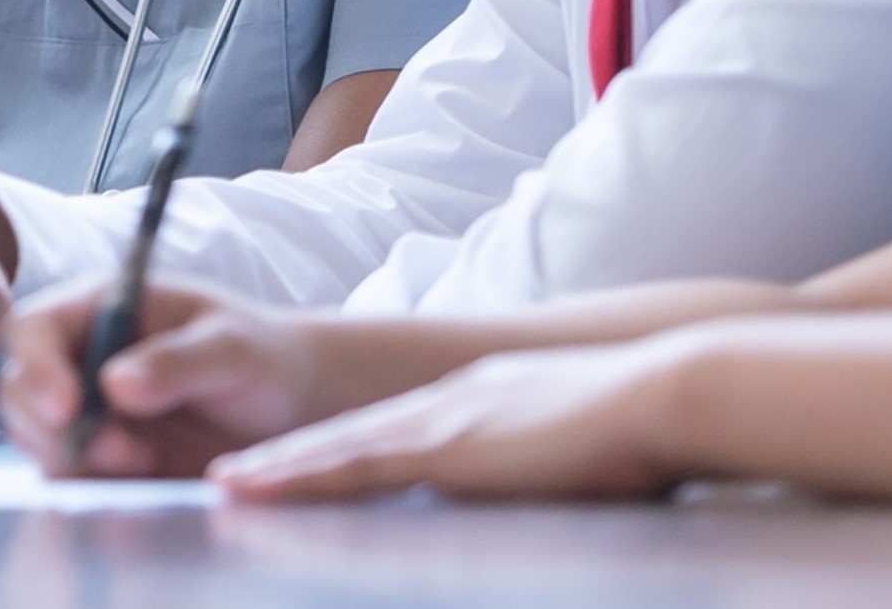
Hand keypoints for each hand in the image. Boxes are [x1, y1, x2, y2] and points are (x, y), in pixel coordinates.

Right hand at [0, 273, 327, 477]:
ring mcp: (88, 413)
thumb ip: (177, 361)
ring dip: (74, 461)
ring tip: (143, 463)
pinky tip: (139, 484)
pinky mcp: (104, 461)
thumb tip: (113, 384)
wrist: (297, 409)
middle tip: (121, 452)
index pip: (35, 328)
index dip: (37, 367)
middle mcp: (80, 359)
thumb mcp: (234, 348)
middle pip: (19, 390)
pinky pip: (71, 478)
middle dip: (53, 428)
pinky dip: (89, 488)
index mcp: (100, 310)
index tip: (68, 409)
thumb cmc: (265, 356)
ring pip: (38, 440)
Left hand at [210, 338, 696, 504]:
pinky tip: (258, 489)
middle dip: (289, 459)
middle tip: (230, 477)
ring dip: (279, 470)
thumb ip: (539, 470)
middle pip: (349, 436)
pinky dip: (300, 479)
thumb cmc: (645, 434)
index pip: (390, 432)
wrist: (666, 394)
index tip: (293, 465)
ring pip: (337, 450)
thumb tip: (532, 497)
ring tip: (225, 486)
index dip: (337, 450)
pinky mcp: (446, 448)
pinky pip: (353, 468)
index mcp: (478, 403)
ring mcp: (442, 422)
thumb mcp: (575, 450)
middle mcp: (447, 404)